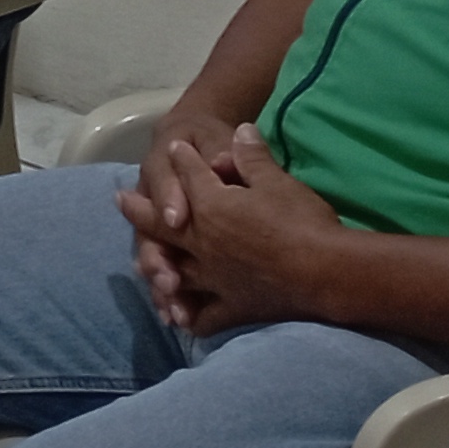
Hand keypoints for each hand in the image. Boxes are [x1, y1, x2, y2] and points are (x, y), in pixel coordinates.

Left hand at [114, 125, 340, 334]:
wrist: (328, 273)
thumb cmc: (302, 222)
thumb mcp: (278, 181)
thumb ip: (253, 157)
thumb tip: (241, 128)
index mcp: (212, 207)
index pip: (191, 176)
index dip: (184, 160)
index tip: (176, 150)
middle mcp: (203, 243)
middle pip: (161, 223)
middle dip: (139, 208)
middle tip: (120, 199)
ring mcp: (214, 278)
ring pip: (174, 271)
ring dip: (155, 265)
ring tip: (140, 266)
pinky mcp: (233, 307)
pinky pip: (203, 315)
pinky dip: (191, 316)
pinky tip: (182, 319)